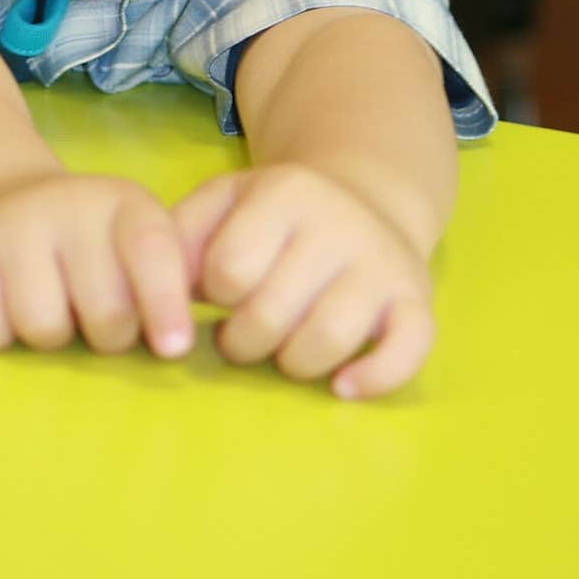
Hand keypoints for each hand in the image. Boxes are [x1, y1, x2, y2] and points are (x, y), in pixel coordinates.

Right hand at [0, 172, 193, 358]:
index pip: (152, 251)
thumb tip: (178, 341)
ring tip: (51, 306)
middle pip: (106, 312)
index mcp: (125, 204)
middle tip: (97, 317)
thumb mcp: (136, 244)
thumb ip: (170, 284)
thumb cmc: (89, 242)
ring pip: (44, 328)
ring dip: (51, 338)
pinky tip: (4, 305)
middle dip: (109, 336)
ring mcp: (11, 221)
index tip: (173, 348)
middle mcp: (69, 203)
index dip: (165, 303)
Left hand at [173, 165, 434, 398]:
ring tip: (282, 351)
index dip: (215, 294)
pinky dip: (373, 378)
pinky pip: (408, 350)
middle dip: (244, 341)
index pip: (231, 270)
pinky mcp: (417, 298)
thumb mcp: (224, 201)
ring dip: (293, 363)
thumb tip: (161, 289)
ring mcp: (382, 262)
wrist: (364, 198)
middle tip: (242, 335)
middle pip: (271, 314)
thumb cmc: (274, 215)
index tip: (220, 294)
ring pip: (329, 338)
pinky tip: (342, 386)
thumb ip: (181, 233)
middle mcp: (339, 223)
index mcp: (287, 192)